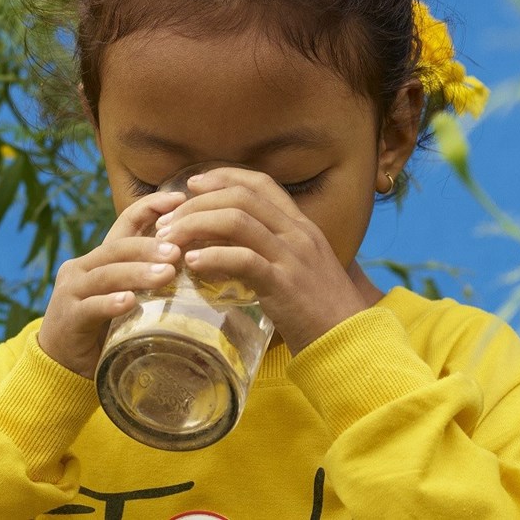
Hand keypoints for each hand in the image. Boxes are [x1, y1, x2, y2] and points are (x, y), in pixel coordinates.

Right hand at [38, 190, 184, 378]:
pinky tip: (130, 303)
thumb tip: (196, 264)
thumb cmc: (104, 329)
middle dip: (149, 246)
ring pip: (106, 274)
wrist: (60, 367)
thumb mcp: (128, 297)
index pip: (125, 222)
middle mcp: (83, 267)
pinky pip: (90, 307)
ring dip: (137, 273)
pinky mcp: (68, 318)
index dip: (150, 206)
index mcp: (100, 258)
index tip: (179, 199)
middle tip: (178, 251)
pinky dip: (110, 303)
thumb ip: (148, 280)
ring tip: (165, 275)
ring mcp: (72, 291)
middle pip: (118, 247)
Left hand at [154, 167, 367, 355]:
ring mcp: (292, 257)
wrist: (352, 343)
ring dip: (196, 225)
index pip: (260, 183)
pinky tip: (192, 264)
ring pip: (237, 220)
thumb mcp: (300, 267)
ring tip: (170, 240)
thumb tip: (228, 243)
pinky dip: (213, 256)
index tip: (193, 183)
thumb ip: (273, 249)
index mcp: (302, 225)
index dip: (224, 176)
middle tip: (168, 220)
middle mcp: (298, 233)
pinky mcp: (284, 285)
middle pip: (240, 197)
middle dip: (198, 203)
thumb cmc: (320, 310)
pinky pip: (243, 259)